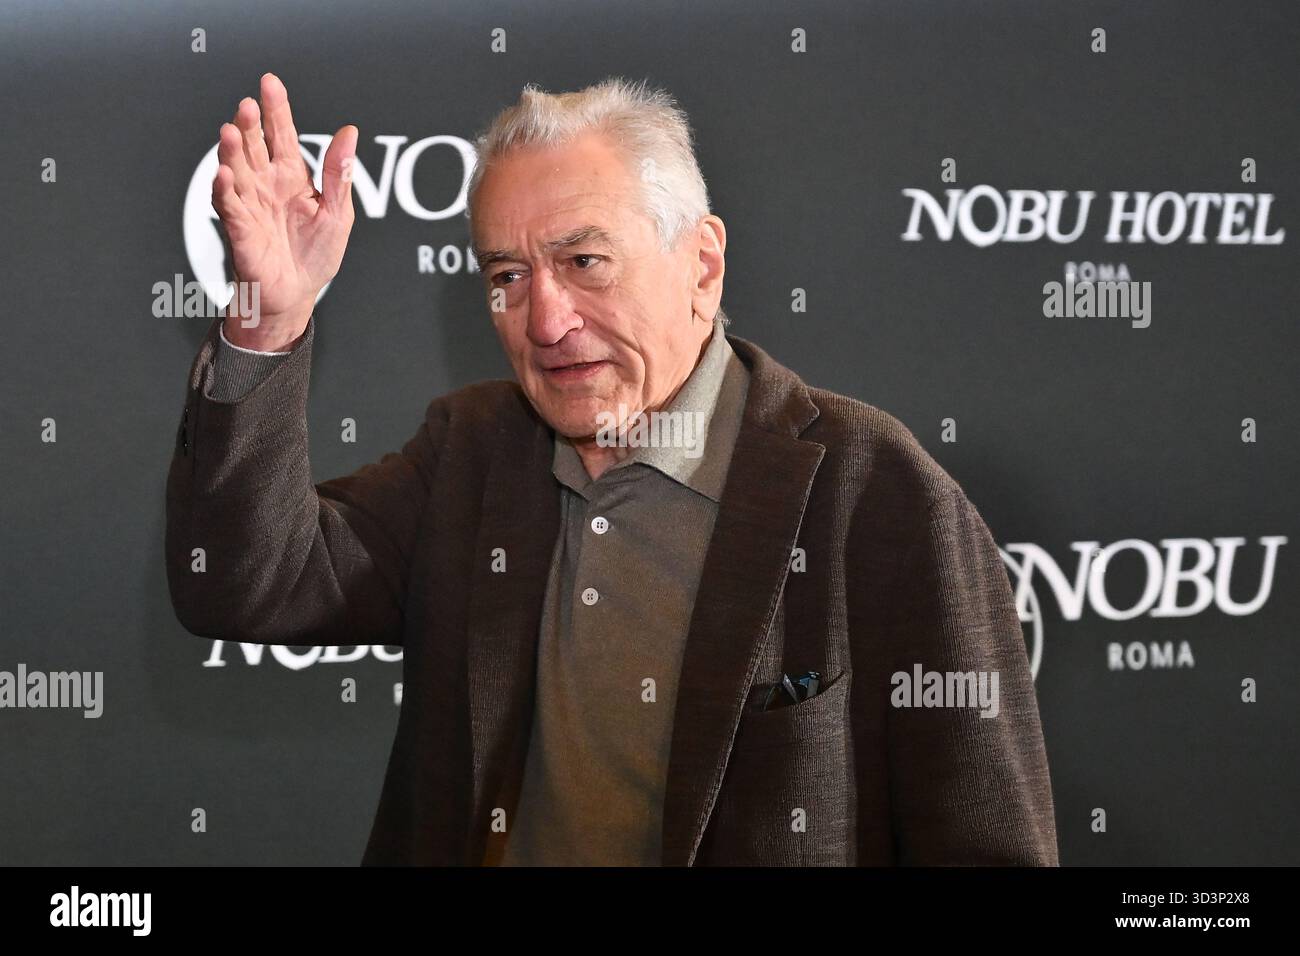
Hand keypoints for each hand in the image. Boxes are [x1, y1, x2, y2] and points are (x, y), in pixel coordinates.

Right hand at [212, 72, 356, 349]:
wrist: (296, 294)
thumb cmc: (315, 254)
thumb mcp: (338, 213)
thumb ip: (339, 174)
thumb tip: (350, 132)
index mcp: (292, 177)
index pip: (282, 136)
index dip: (276, 110)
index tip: (269, 83)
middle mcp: (266, 185)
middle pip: (254, 147)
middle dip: (250, 125)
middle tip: (247, 104)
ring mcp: (251, 205)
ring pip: (237, 172)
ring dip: (231, 152)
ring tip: (230, 132)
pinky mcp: (241, 231)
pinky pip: (230, 208)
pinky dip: (225, 191)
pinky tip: (223, 175)